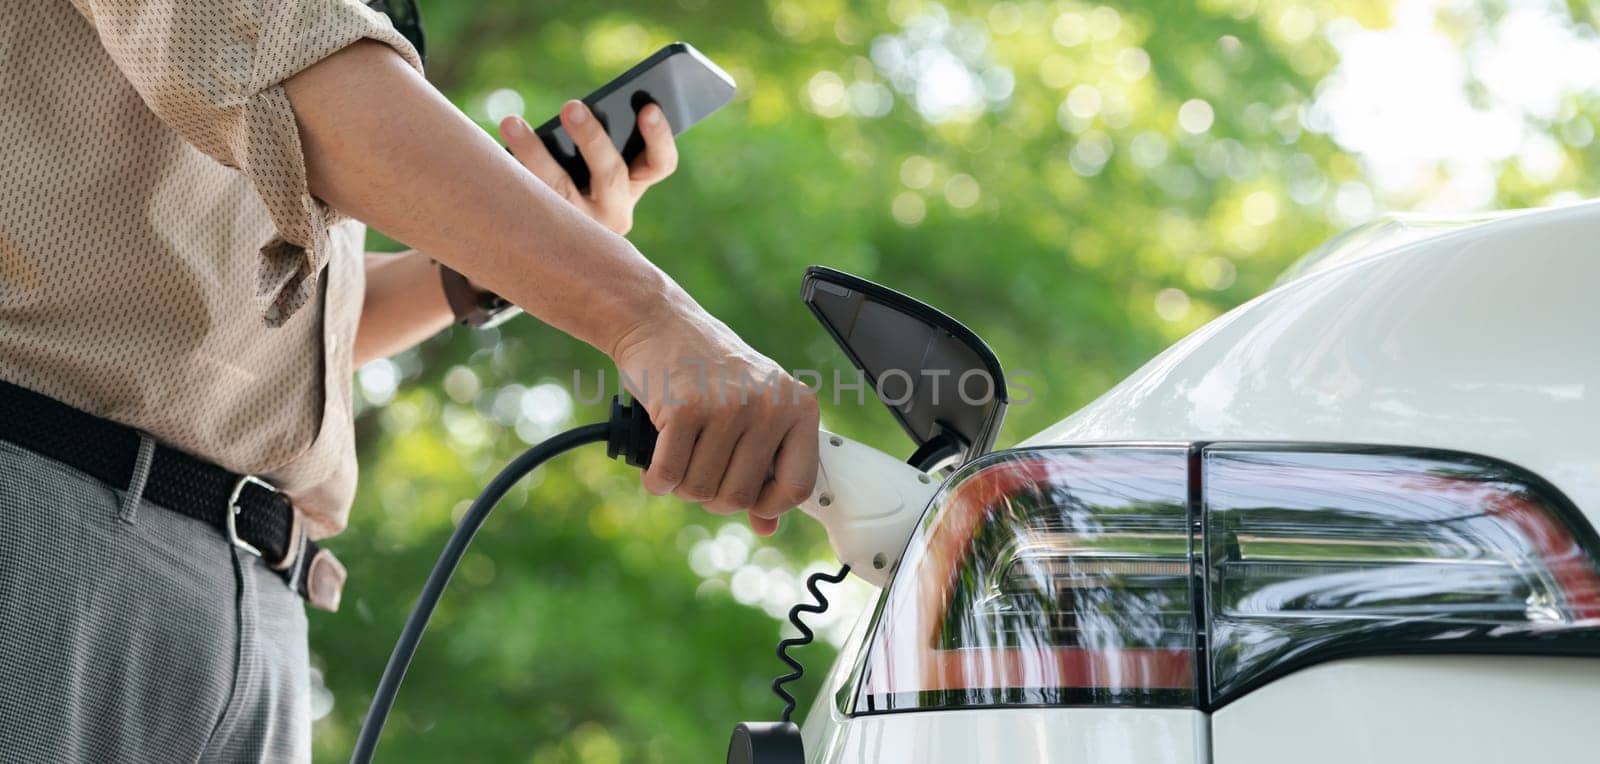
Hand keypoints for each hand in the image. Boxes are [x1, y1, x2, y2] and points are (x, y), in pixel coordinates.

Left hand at [499, 101, 676, 234]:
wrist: (546, 258)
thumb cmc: (569, 191)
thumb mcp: (588, 172)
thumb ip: (589, 147)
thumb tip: (568, 112)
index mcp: (632, 189)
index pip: (659, 164)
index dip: (658, 137)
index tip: (647, 108)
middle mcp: (614, 215)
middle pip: (611, 174)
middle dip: (592, 138)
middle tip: (571, 106)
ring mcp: (581, 233)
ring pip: (561, 190)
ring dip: (534, 153)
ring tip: (510, 123)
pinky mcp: (545, 240)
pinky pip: (528, 205)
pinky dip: (509, 178)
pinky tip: (487, 158)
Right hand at [608, 307, 819, 535]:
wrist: (660, 322)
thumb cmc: (710, 372)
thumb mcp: (753, 409)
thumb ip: (766, 466)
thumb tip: (766, 527)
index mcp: (799, 406)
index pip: (798, 487)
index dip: (768, 505)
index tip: (747, 499)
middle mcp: (770, 406)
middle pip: (740, 497)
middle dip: (712, 496)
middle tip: (699, 470)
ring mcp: (727, 407)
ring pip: (701, 490)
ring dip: (682, 486)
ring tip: (679, 456)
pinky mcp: (684, 409)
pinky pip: (669, 476)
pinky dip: (656, 479)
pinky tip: (655, 461)